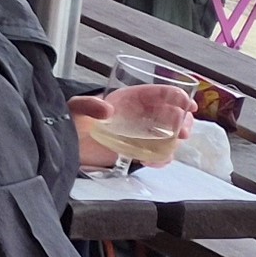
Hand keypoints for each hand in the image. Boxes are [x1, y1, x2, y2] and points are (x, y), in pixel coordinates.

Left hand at [70, 82, 197, 168]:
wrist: (66, 143)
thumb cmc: (73, 119)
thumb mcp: (77, 108)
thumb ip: (88, 105)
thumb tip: (107, 110)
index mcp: (132, 98)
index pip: (162, 93)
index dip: (179, 97)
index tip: (189, 105)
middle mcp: (142, 115)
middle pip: (173, 115)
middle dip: (183, 123)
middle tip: (182, 133)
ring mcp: (141, 134)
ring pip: (170, 136)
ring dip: (174, 143)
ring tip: (165, 151)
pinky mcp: (137, 151)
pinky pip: (158, 155)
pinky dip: (160, 159)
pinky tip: (150, 162)